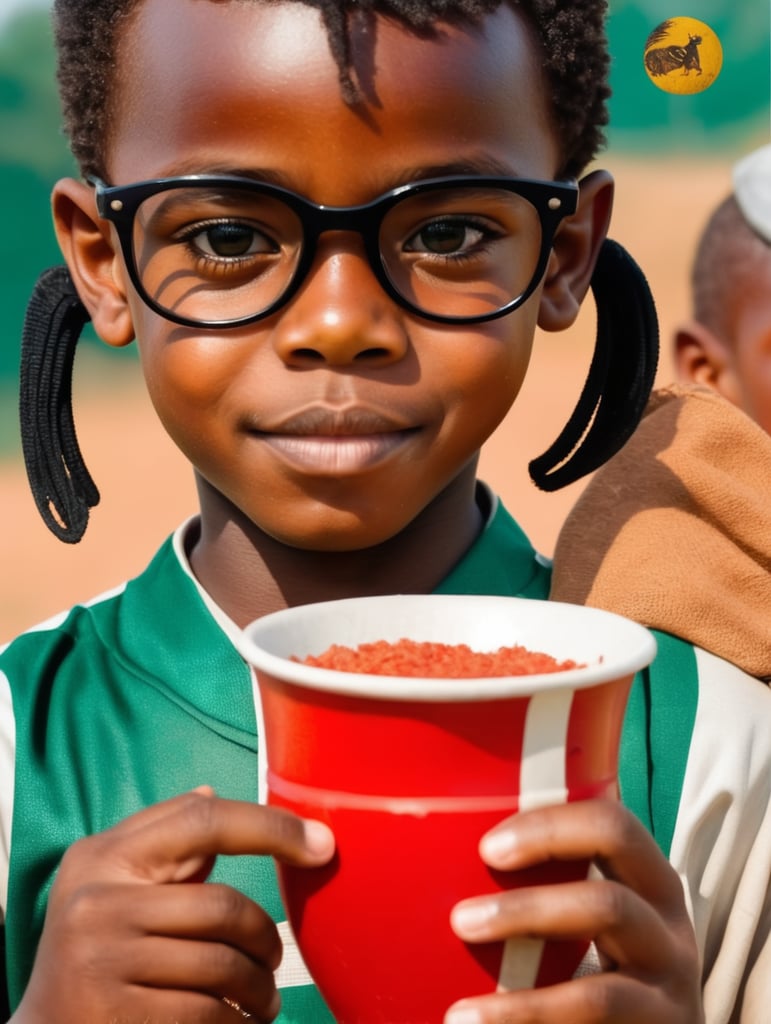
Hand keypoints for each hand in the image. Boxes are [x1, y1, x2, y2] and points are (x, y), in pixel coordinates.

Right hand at [11, 788, 333, 1023]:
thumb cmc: (94, 944)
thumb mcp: (112, 880)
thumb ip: (162, 840)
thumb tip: (212, 795)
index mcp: (104, 856)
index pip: (203, 821)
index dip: (272, 828)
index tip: (322, 845)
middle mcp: (98, 903)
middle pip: (223, 907)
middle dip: (264, 939)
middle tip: (273, 959)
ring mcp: (102, 963)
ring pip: (221, 966)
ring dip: (258, 989)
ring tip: (263, 998)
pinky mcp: (116, 1017)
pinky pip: (205, 1015)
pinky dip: (235, 1021)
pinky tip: (238, 1021)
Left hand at [445, 799, 702, 1023]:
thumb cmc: (601, 963)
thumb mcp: (592, 913)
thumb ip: (547, 883)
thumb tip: (437, 856)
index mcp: (649, 881)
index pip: (612, 826)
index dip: (549, 829)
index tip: (486, 848)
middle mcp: (670, 935)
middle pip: (610, 905)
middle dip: (528, 913)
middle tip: (461, 921)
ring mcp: (670, 999)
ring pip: (597, 997)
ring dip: (521, 1009)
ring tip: (458, 1018)